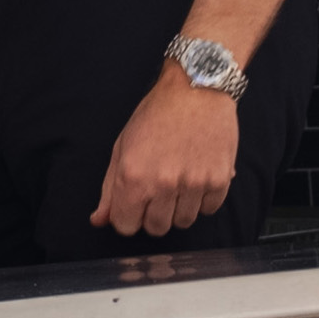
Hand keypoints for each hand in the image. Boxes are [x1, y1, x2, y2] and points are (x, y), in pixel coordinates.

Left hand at [88, 75, 238, 237]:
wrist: (196, 89)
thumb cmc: (157, 114)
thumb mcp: (122, 147)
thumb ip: (110, 189)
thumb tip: (100, 220)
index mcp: (134, 176)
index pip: (126, 226)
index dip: (128, 216)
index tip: (134, 204)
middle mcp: (163, 183)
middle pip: (156, 228)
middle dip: (154, 214)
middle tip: (158, 189)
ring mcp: (193, 184)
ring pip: (183, 222)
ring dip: (180, 208)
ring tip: (179, 180)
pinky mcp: (219, 180)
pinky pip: (208, 210)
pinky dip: (203, 199)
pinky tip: (197, 176)